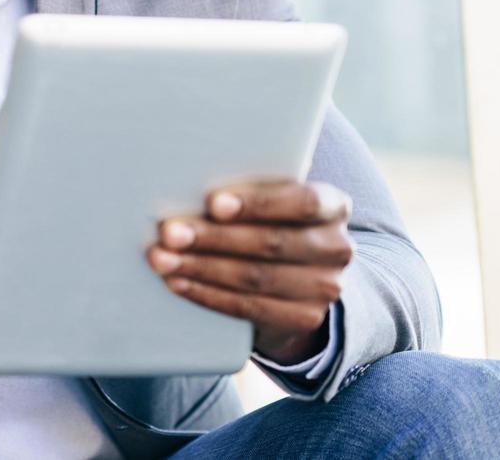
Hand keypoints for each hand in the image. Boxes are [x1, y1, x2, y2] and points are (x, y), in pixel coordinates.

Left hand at [145, 180, 353, 364]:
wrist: (300, 279)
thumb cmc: (271, 220)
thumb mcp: (273, 201)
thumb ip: (249, 190)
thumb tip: (187, 182)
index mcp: (333, 205)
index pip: (303, 202)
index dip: (258, 203)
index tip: (212, 203)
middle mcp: (337, 247)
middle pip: (271, 243)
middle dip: (213, 237)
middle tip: (169, 233)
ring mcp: (325, 287)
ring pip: (255, 277)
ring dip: (201, 267)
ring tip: (162, 258)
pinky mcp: (304, 318)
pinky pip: (248, 307)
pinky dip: (207, 294)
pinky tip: (178, 282)